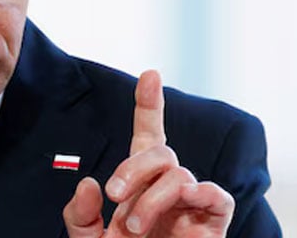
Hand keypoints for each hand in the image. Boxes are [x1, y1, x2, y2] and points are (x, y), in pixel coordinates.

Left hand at [63, 70, 234, 236]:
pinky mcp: (212, 224)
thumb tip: (89, 183)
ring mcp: (190, 204)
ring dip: (153, 196)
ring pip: (179, 172)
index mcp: (139, 185)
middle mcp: (167, 188)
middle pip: (159, 150)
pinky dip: (200, 195)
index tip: (150, 75)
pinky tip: (181, 208)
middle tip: (115, 193)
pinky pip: (217, 196)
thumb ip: (80, 215)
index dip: (149, 106)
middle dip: (133, 165)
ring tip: (134, 227)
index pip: (147, 137)